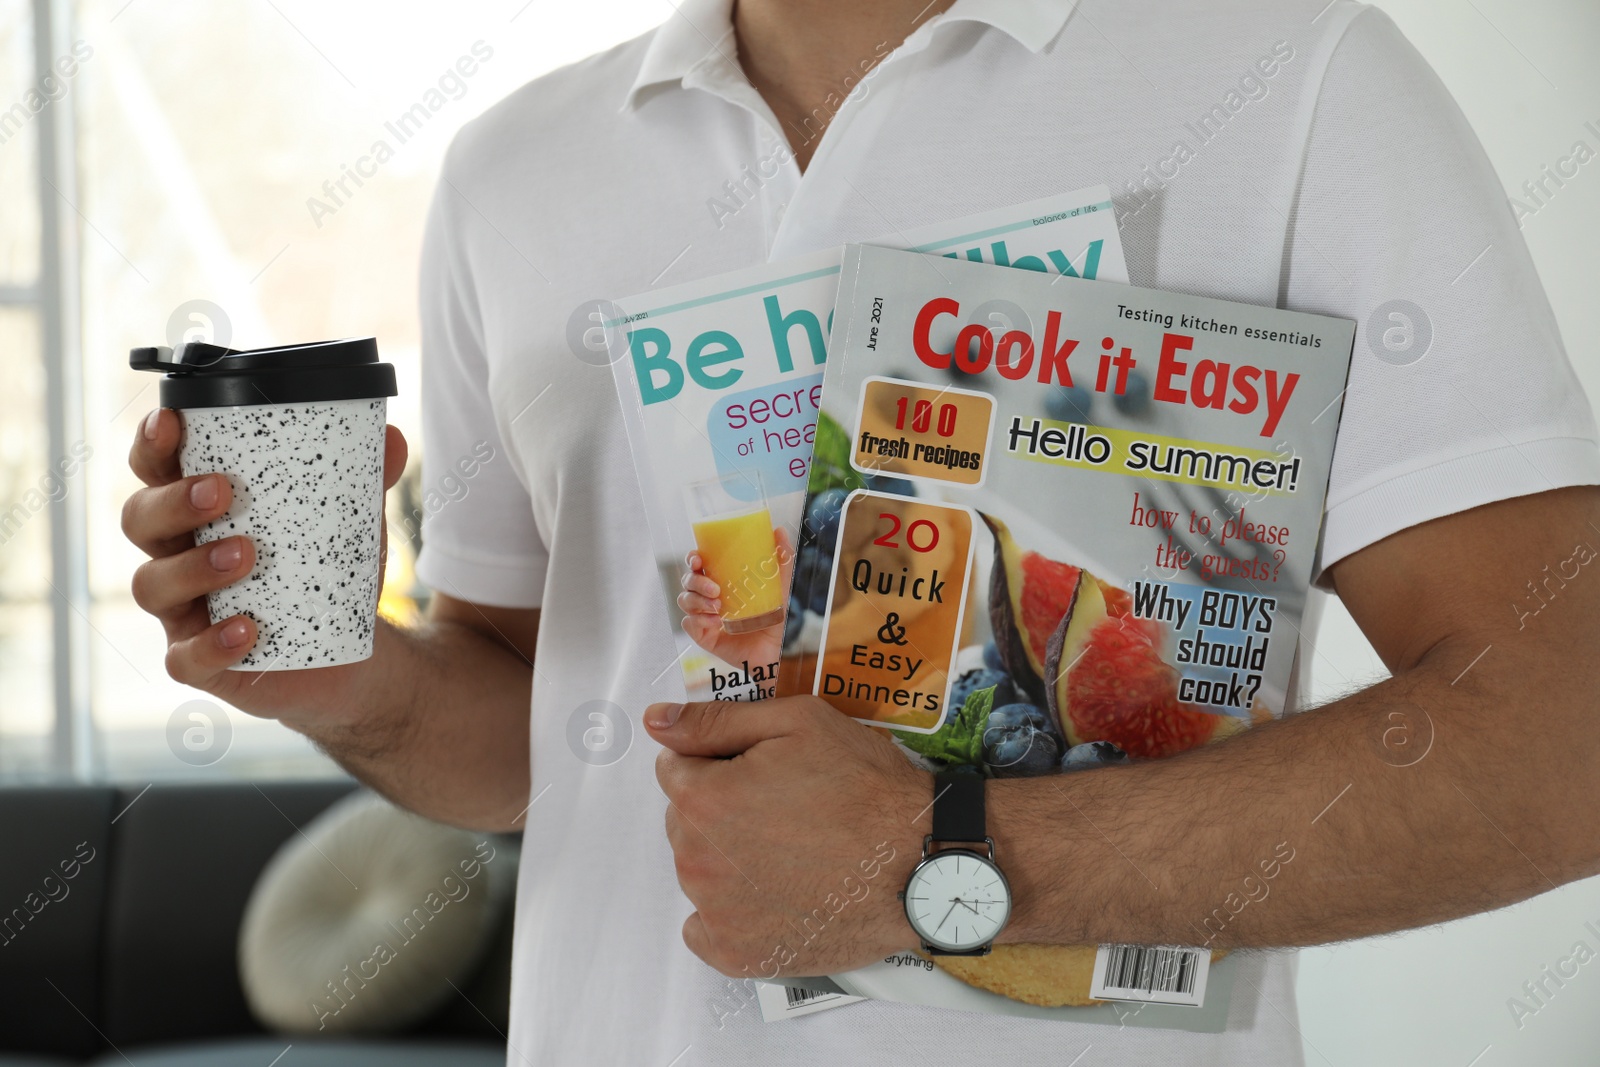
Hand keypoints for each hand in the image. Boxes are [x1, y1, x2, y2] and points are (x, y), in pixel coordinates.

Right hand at [122, 407, 407, 723]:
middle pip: (140, 520)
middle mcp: (177, 555)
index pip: (156, 470)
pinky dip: (212, 644)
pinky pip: (186, 658)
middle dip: (172, 502)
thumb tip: (392, 439)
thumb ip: (365, 480)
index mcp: (197, 511)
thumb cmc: (326, 571)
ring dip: (192, 567)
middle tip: (221, 492)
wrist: (348, 653)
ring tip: (245, 555)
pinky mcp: (201, 663)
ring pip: (152, 585)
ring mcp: (183, 611)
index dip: (151, 446)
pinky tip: (246, 630)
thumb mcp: (348, 522)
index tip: (169, 422)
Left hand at [644, 694, 931, 977]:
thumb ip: (716, 721)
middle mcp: (698, 861)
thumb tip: (658, 721)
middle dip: (722, 809)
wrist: (921, 863)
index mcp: (704, 799)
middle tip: (786, 810)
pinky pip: (706, 928)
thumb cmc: (868, 792)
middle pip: (685, 822)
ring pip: (700, 870)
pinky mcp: (739, 954)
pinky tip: (775, 892)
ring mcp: (717, 913)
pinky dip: (732, 911)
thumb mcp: (797, 724)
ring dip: (730, 858)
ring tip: (793, 850)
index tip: (762, 772)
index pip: (675, 770)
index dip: (720, 763)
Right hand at [677, 526, 794, 665]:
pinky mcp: (701, 634)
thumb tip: (780, 530)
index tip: (698, 558)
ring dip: (698, 601)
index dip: (692, 558)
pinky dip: (700, 620)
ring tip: (719, 608)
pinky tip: (716, 623)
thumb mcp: (779, 588)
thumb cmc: (772, 618)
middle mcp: (707, 596)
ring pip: (684, 600)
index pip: (697, 564)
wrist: (772, 651)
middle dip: (696, 581)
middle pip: (687, 580)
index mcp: (719, 580)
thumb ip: (781, 561)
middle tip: (716, 589)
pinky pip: (689, 623)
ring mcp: (702, 615)